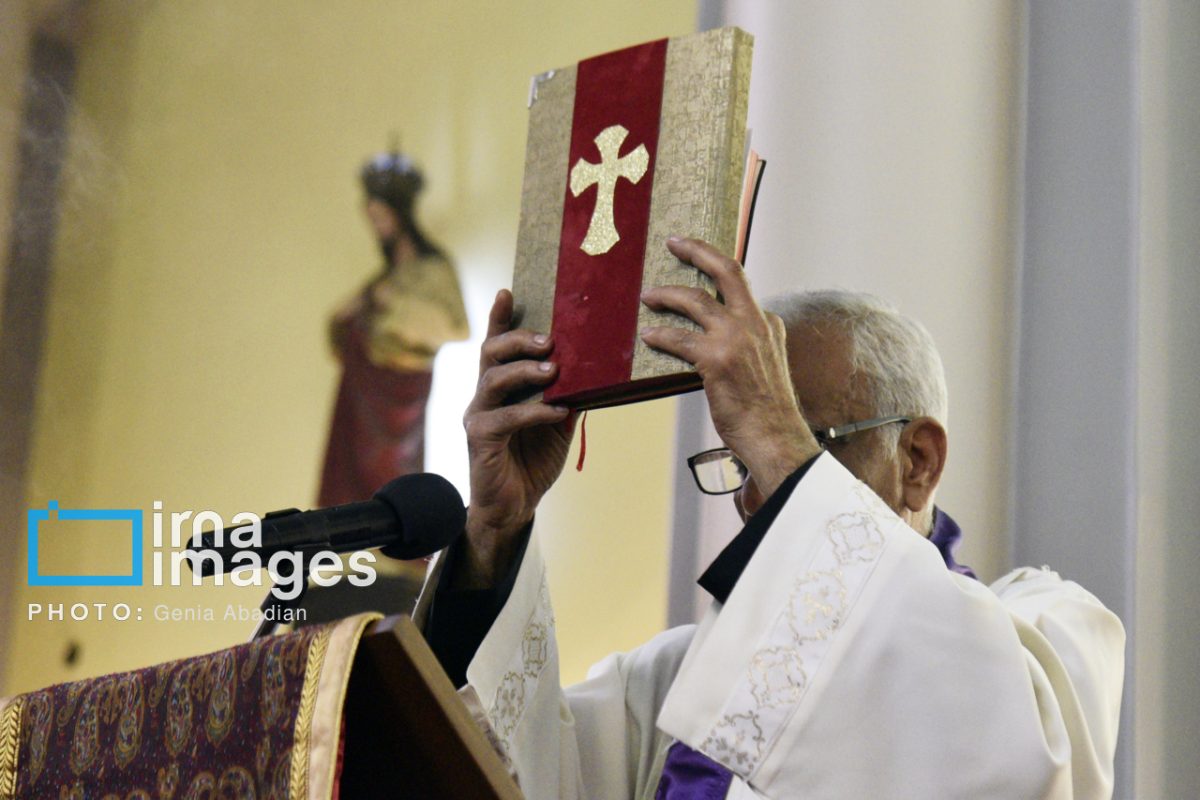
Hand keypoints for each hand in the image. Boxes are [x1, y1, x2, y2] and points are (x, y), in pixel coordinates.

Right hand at [459, 290, 574, 586]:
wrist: (513, 506)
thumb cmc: (532, 459)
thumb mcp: (557, 421)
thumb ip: (569, 392)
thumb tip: (600, 367)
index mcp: (500, 385)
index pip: (497, 343)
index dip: (499, 317)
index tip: (508, 291)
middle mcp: (484, 394)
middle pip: (490, 352)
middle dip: (518, 339)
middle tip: (549, 339)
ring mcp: (478, 416)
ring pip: (493, 379)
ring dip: (525, 371)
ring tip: (553, 369)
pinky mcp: (479, 440)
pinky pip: (505, 418)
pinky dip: (533, 412)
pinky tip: (556, 411)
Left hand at [640, 238, 820, 501]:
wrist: (776, 438)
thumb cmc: (767, 412)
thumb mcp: (767, 368)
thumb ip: (749, 348)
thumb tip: (719, 344)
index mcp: (769, 324)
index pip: (741, 287)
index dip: (716, 271)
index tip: (698, 259)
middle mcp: (756, 323)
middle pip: (727, 270)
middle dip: (698, 250)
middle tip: (674, 242)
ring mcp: (737, 338)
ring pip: (695, 300)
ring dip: (667, 295)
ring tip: (648, 297)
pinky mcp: (717, 359)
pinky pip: (679, 338)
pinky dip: (660, 335)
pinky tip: (648, 335)